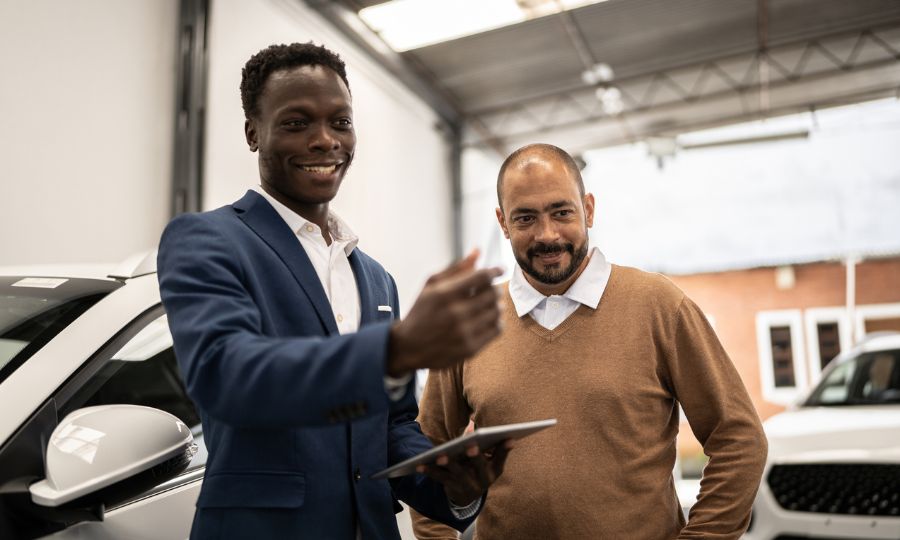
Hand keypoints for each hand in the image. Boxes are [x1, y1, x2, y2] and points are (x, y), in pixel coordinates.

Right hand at [387, 250, 502, 375]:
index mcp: (444, 294)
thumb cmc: (421, 312)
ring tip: (490, 303)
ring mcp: (464, 332)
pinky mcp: (470, 348)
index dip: (495, 270)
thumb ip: (456, 268)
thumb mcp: (431, 286)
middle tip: (492, 288)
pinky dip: (497, 321)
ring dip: (497, 304)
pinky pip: (496, 330)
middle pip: (492, 294)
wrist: (409, 347)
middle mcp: (455, 313)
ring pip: (497, 312)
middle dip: (495, 288)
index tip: (499, 269)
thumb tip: (478, 251)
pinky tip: (488, 319)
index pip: (482, 277)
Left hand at [416, 440, 512, 505]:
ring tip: (440, 456)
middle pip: (479, 467)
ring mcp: (468, 486)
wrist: (468, 497)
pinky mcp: (453, 489)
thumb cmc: (478, 470)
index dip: (505, 449)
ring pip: (458, 474)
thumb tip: (472, 427)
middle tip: (471, 446)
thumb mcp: (485, 461)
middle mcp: (483, 480)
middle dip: (475, 457)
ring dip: (449, 465)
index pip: (501, 459)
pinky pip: (441, 479)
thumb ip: (482, 445)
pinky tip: (420, 465)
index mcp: (494, 470)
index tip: (510, 438)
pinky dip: (430, 472)